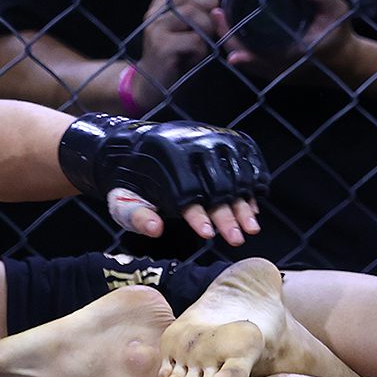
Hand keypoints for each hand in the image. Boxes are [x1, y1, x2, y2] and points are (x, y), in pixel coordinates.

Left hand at [58, 115, 267, 245]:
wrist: (134, 144)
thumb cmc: (130, 180)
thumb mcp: (123, 202)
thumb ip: (137, 217)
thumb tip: (155, 229)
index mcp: (165, 164)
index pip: (187, 193)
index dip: (199, 215)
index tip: (208, 233)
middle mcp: (190, 147)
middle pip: (216, 186)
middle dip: (229, 215)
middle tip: (236, 239)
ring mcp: (209, 139)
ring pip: (235, 174)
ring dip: (244, 203)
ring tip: (251, 227)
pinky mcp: (222, 137)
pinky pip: (245, 158)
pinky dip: (253, 180)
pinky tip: (253, 203)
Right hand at [134, 0, 223, 105]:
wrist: (151, 89)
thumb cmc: (175, 59)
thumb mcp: (187, 33)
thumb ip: (199, 16)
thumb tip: (220, 10)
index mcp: (161, 5)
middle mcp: (155, 13)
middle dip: (211, 8)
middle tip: (212, 29)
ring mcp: (156, 29)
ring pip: (194, 16)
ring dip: (208, 32)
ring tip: (203, 46)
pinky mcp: (161, 46)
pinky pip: (195, 39)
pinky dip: (203, 50)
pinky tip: (195, 58)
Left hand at [221, 0, 354, 79]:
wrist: (346, 63)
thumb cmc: (340, 36)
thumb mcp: (338, 10)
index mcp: (293, 54)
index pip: (256, 50)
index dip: (234, 36)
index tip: (221, 17)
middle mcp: (281, 68)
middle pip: (242, 56)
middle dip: (225, 36)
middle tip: (215, 14)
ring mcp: (276, 73)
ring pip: (244, 62)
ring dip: (229, 43)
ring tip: (219, 20)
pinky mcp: (275, 73)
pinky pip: (250, 63)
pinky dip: (238, 49)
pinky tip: (230, 33)